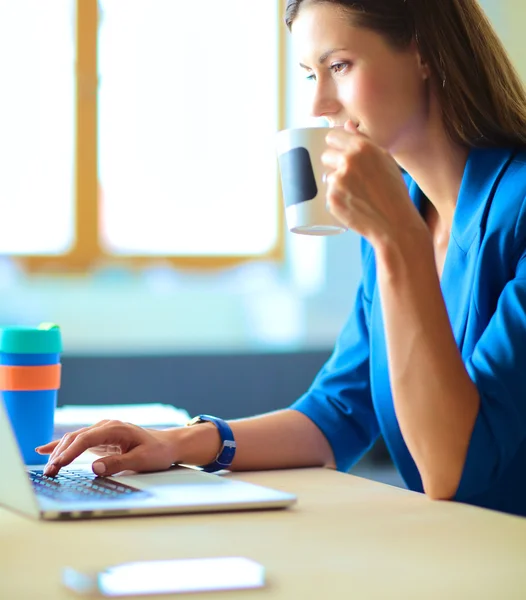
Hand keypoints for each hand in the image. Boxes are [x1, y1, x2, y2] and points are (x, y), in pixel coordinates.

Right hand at [35, 420, 177, 476]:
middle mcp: (106, 426)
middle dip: (60, 454)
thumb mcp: (141, 460)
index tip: (58, 465)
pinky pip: (77, 442)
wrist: (167, 445)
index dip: (70, 452)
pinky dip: (61, 447)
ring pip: (74, 440)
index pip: (86, 439)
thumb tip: (94, 468)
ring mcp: (102, 431)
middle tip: (49, 473)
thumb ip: (118, 464)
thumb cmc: (157, 452)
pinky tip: (44, 450)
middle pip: (76, 438)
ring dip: (59, 453)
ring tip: (48, 470)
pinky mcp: (100, 439)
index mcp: (116, 429)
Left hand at [321, 120, 426, 246]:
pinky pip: (327, 195)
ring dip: (335, 183)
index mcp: (362, 147)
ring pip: (326, 176)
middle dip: (332, 164)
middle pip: (325, 156)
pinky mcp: (331, 199)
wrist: (394, 223)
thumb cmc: (393, 192)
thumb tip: (346, 125)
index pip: (332, 136)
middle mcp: (348, 161)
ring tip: (354, 194)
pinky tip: (352, 204)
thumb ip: (364, 141)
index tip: (337, 152)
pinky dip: (336, 199)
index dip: (334, 145)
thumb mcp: (385, 160)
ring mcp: (337, 180)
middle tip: (348, 178)